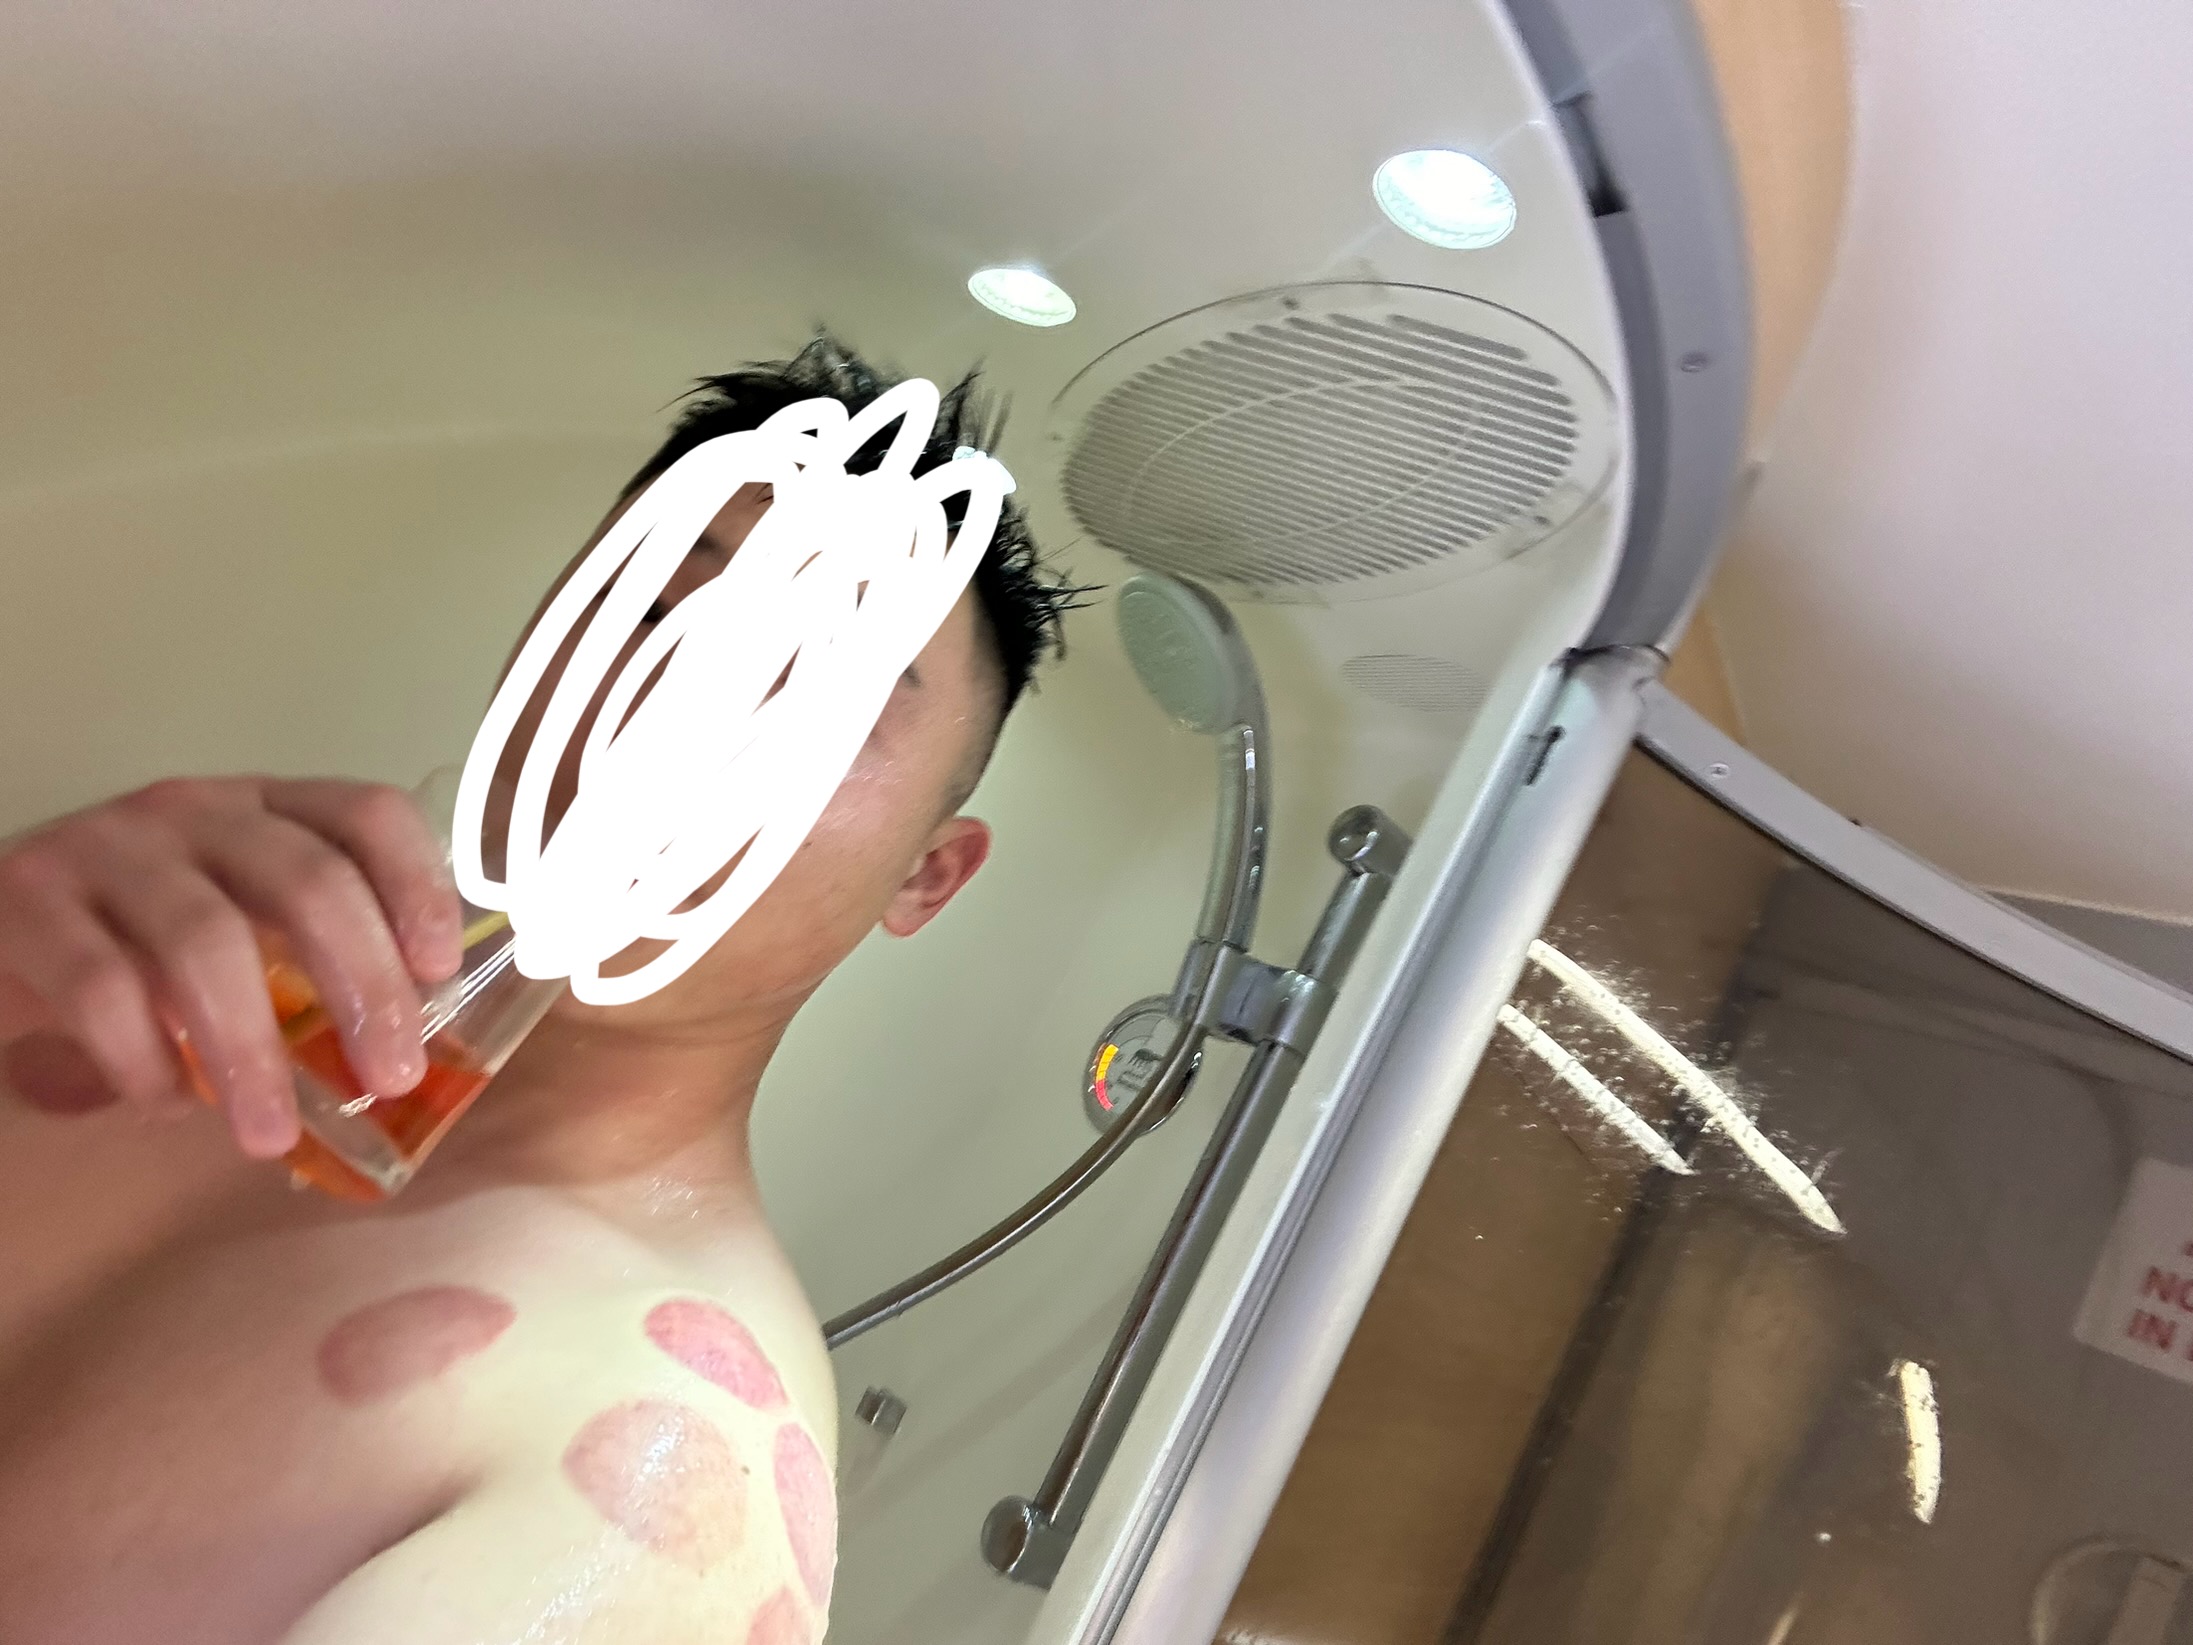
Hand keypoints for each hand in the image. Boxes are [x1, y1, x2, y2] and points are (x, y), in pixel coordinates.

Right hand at [0, 778, 464, 1157]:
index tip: (441, 970)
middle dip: (362, 984)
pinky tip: (165, 1104)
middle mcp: (193, 811)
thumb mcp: (234, 937)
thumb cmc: (132, 945)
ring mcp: (106, 847)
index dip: (417, 885)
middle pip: (307, 880)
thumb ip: (305, 971)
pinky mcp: (23, 900)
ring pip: (205, 938)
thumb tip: (403, 1065)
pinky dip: (142, 1057)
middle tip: (391, 1075)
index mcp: (263, 811)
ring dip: (250, 1049)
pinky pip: (99, 983)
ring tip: (270, 1132)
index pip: (365, 814)